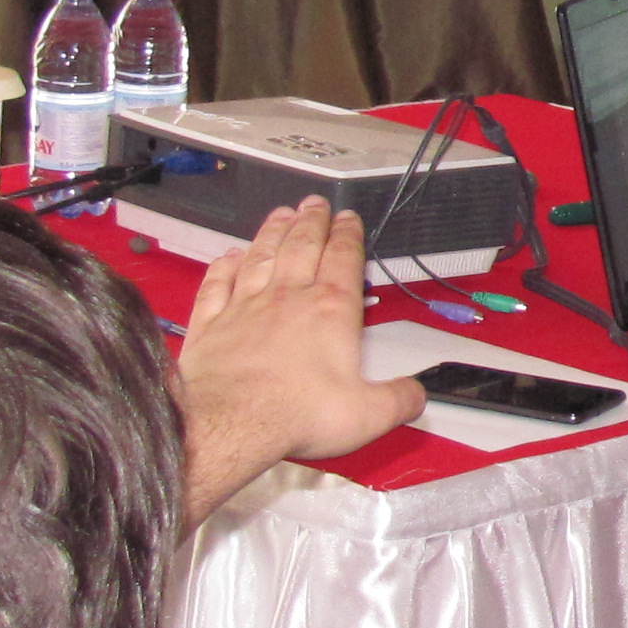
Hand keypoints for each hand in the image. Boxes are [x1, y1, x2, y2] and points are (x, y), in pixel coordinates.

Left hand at [173, 199, 425, 519]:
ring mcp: (244, 308)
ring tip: (280, 215)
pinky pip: (217, 284)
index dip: (347, 234)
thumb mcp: (368, 414)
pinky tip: (228, 256)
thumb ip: (399, 400)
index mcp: (330, 311)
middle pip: (301, 246)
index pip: (343, 259)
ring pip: (260, 256)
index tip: (348, 219)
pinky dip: (223, 266)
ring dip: (272, 232)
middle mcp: (286, 299)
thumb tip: (416, 395)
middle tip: (315, 203)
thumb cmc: (295, 415)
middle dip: (311, 221)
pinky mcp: (211, 325)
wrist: (230, 423)